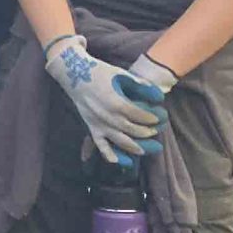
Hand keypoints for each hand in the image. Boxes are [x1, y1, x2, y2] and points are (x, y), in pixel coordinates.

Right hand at [42, 34, 168, 162]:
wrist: (73, 73)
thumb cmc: (98, 71)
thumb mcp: (120, 73)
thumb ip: (139, 84)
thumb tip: (158, 95)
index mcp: (116, 102)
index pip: (139, 115)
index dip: (151, 118)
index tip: (159, 119)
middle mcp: (108, 116)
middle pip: (132, 130)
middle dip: (146, 132)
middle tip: (155, 132)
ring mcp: (98, 123)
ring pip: (120, 141)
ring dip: (134, 147)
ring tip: (144, 150)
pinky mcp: (91, 126)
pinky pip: (100, 144)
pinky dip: (109, 154)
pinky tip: (119, 161)